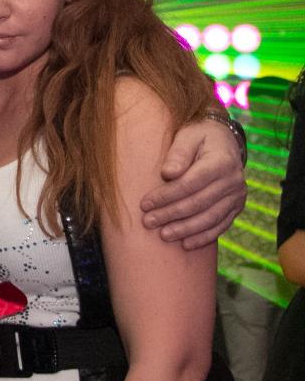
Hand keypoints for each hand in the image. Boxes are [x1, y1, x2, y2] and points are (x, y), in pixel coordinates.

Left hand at [140, 119, 245, 248]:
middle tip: (148, 222)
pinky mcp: (236, 206)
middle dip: (170, 215)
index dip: (166, 196)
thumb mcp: (187, 136)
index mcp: (221, 162)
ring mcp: (237, 196)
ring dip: (185, 229)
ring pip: (210, 218)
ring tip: (164, 235)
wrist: (224, 141)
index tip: (144, 204)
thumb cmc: (199, 136)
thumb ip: (178, 153)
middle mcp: (233, 181)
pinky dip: (204, 236)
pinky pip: (221, 225)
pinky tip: (187, 244)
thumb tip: (168, 173)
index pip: (189, 184)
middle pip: (198, 203)